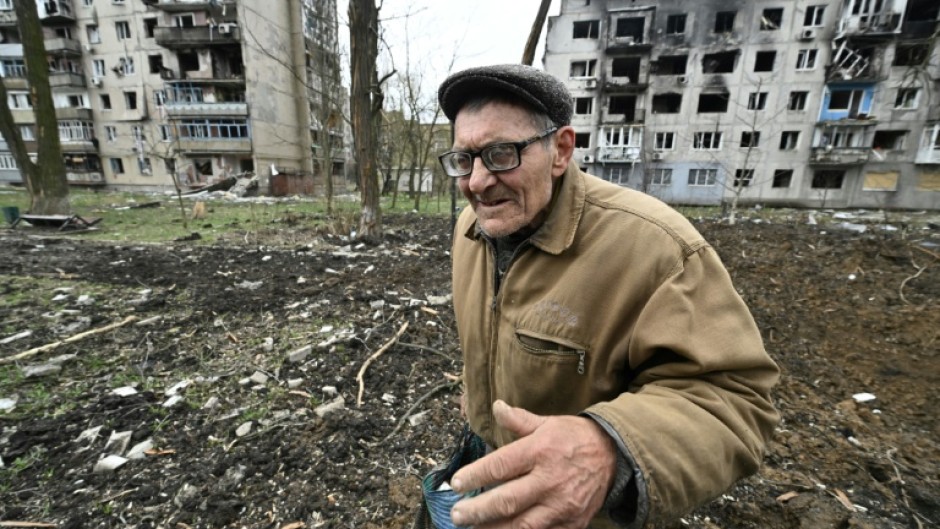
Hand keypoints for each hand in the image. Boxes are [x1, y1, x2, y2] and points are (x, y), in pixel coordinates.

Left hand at [450, 400, 616, 528]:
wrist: (615, 455)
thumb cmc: (574, 437)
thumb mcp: (547, 423)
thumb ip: (518, 420)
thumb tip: (496, 406)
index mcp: (540, 451)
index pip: (501, 466)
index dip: (475, 475)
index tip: (456, 483)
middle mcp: (550, 480)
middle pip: (507, 500)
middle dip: (478, 510)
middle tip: (457, 514)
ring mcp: (562, 505)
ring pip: (522, 525)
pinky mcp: (572, 523)